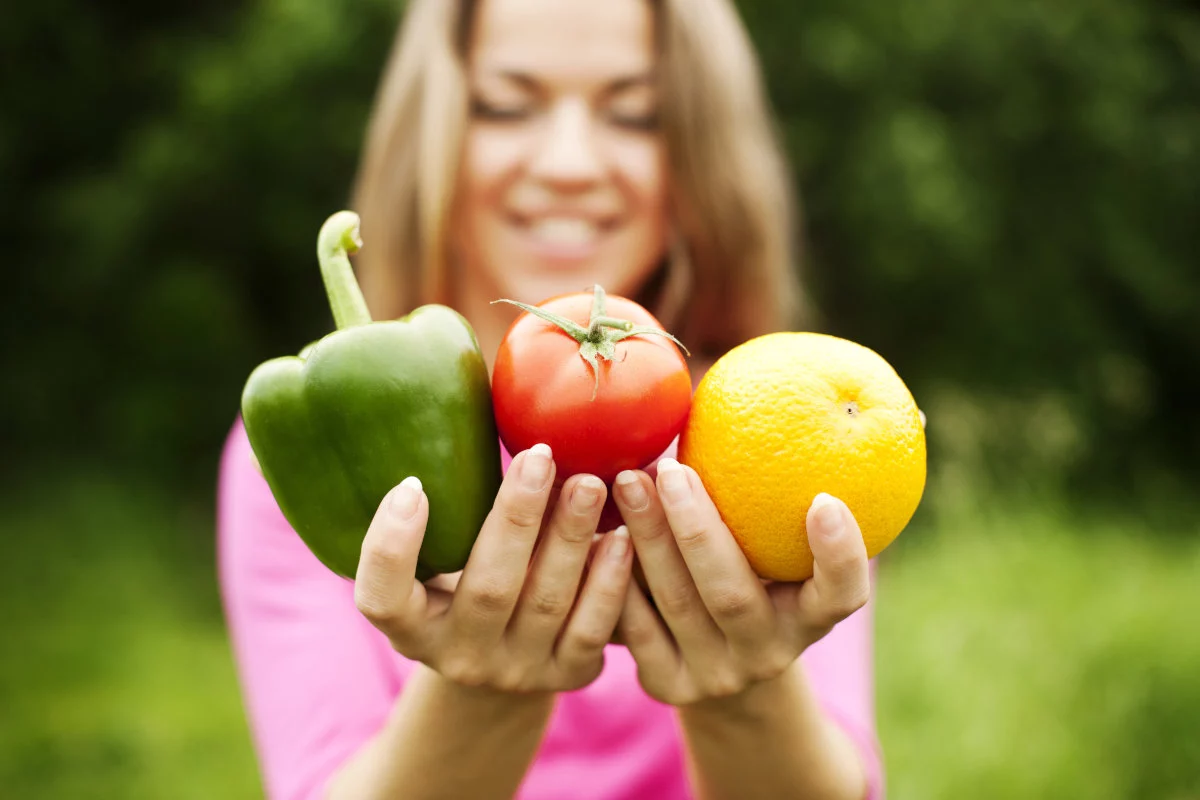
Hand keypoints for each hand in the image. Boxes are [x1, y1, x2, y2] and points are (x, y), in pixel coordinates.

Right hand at [353, 444, 633, 694]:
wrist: (511, 654)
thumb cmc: (472, 570)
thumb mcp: (446, 547)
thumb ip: (448, 494)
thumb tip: (451, 383)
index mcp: (410, 625)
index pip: (381, 596)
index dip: (391, 546)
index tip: (411, 485)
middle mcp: (457, 656)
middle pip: (487, 588)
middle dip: (516, 517)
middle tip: (541, 456)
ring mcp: (515, 671)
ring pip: (547, 604)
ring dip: (571, 537)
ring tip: (591, 483)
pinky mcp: (568, 674)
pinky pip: (592, 628)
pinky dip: (609, 579)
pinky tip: (623, 535)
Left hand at [612, 458, 870, 705]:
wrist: (720, 660)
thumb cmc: (754, 571)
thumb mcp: (775, 545)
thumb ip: (776, 489)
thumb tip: (785, 385)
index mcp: (811, 619)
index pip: (841, 594)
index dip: (838, 554)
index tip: (823, 499)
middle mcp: (770, 653)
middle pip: (733, 593)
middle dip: (698, 528)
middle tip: (670, 467)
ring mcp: (716, 676)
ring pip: (676, 604)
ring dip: (647, 537)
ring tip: (627, 480)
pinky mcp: (666, 684)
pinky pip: (634, 625)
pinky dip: (616, 571)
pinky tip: (600, 523)